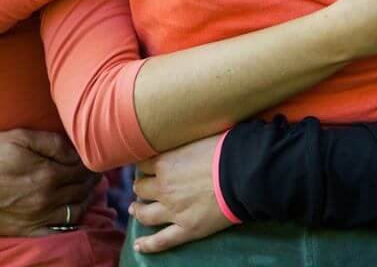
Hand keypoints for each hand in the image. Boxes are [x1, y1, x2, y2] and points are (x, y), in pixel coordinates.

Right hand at [0, 129, 99, 235]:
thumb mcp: (23, 136)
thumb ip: (53, 143)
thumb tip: (76, 151)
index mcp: (47, 175)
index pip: (81, 170)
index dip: (90, 164)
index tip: (94, 159)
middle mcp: (45, 200)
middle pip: (80, 190)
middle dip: (90, 180)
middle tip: (95, 172)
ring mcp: (35, 218)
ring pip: (73, 211)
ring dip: (84, 199)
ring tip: (86, 189)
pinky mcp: (23, 230)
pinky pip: (55, 231)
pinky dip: (69, 223)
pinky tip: (72, 212)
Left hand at [129, 135, 230, 253]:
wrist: (241, 174)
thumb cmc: (224, 149)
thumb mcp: (198, 136)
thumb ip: (183, 141)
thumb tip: (180, 132)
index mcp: (165, 162)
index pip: (144, 164)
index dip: (145, 164)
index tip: (148, 165)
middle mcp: (163, 187)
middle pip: (141, 188)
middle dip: (141, 186)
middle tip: (143, 186)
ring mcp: (173, 211)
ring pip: (145, 214)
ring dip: (138, 211)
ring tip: (135, 208)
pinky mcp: (185, 229)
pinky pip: (161, 241)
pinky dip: (148, 245)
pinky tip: (138, 245)